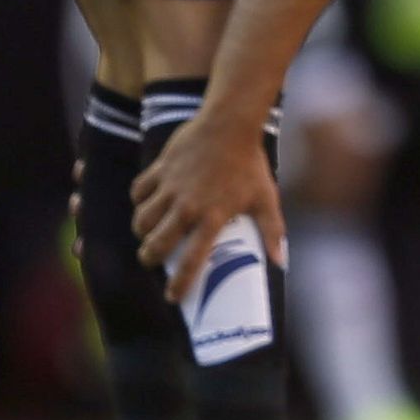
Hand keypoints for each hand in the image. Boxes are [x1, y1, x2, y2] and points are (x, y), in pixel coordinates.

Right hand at [131, 112, 287, 302]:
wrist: (231, 123)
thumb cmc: (250, 162)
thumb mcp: (266, 198)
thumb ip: (272, 231)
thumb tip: (281, 263)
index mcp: (213, 217)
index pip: (192, 260)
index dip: (180, 283)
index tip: (172, 297)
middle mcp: (188, 206)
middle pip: (156, 244)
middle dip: (149, 258)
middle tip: (151, 259)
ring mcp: (171, 187)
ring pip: (142, 220)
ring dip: (142, 231)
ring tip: (148, 233)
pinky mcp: (161, 168)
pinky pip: (138, 190)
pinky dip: (139, 199)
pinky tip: (146, 202)